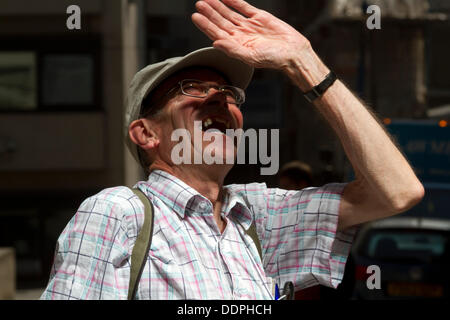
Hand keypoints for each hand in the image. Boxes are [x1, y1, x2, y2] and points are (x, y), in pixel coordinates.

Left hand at [191, 0, 310, 70]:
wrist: (293, 52)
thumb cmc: (273, 59)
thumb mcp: (251, 57)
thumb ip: (232, 50)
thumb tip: (215, 43)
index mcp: (236, 46)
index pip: (217, 34)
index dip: (206, 25)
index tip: (196, 17)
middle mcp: (240, 36)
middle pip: (221, 22)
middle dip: (210, 13)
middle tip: (199, 4)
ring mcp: (249, 26)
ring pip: (230, 14)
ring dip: (219, 7)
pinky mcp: (259, 17)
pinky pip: (243, 7)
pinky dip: (234, 1)